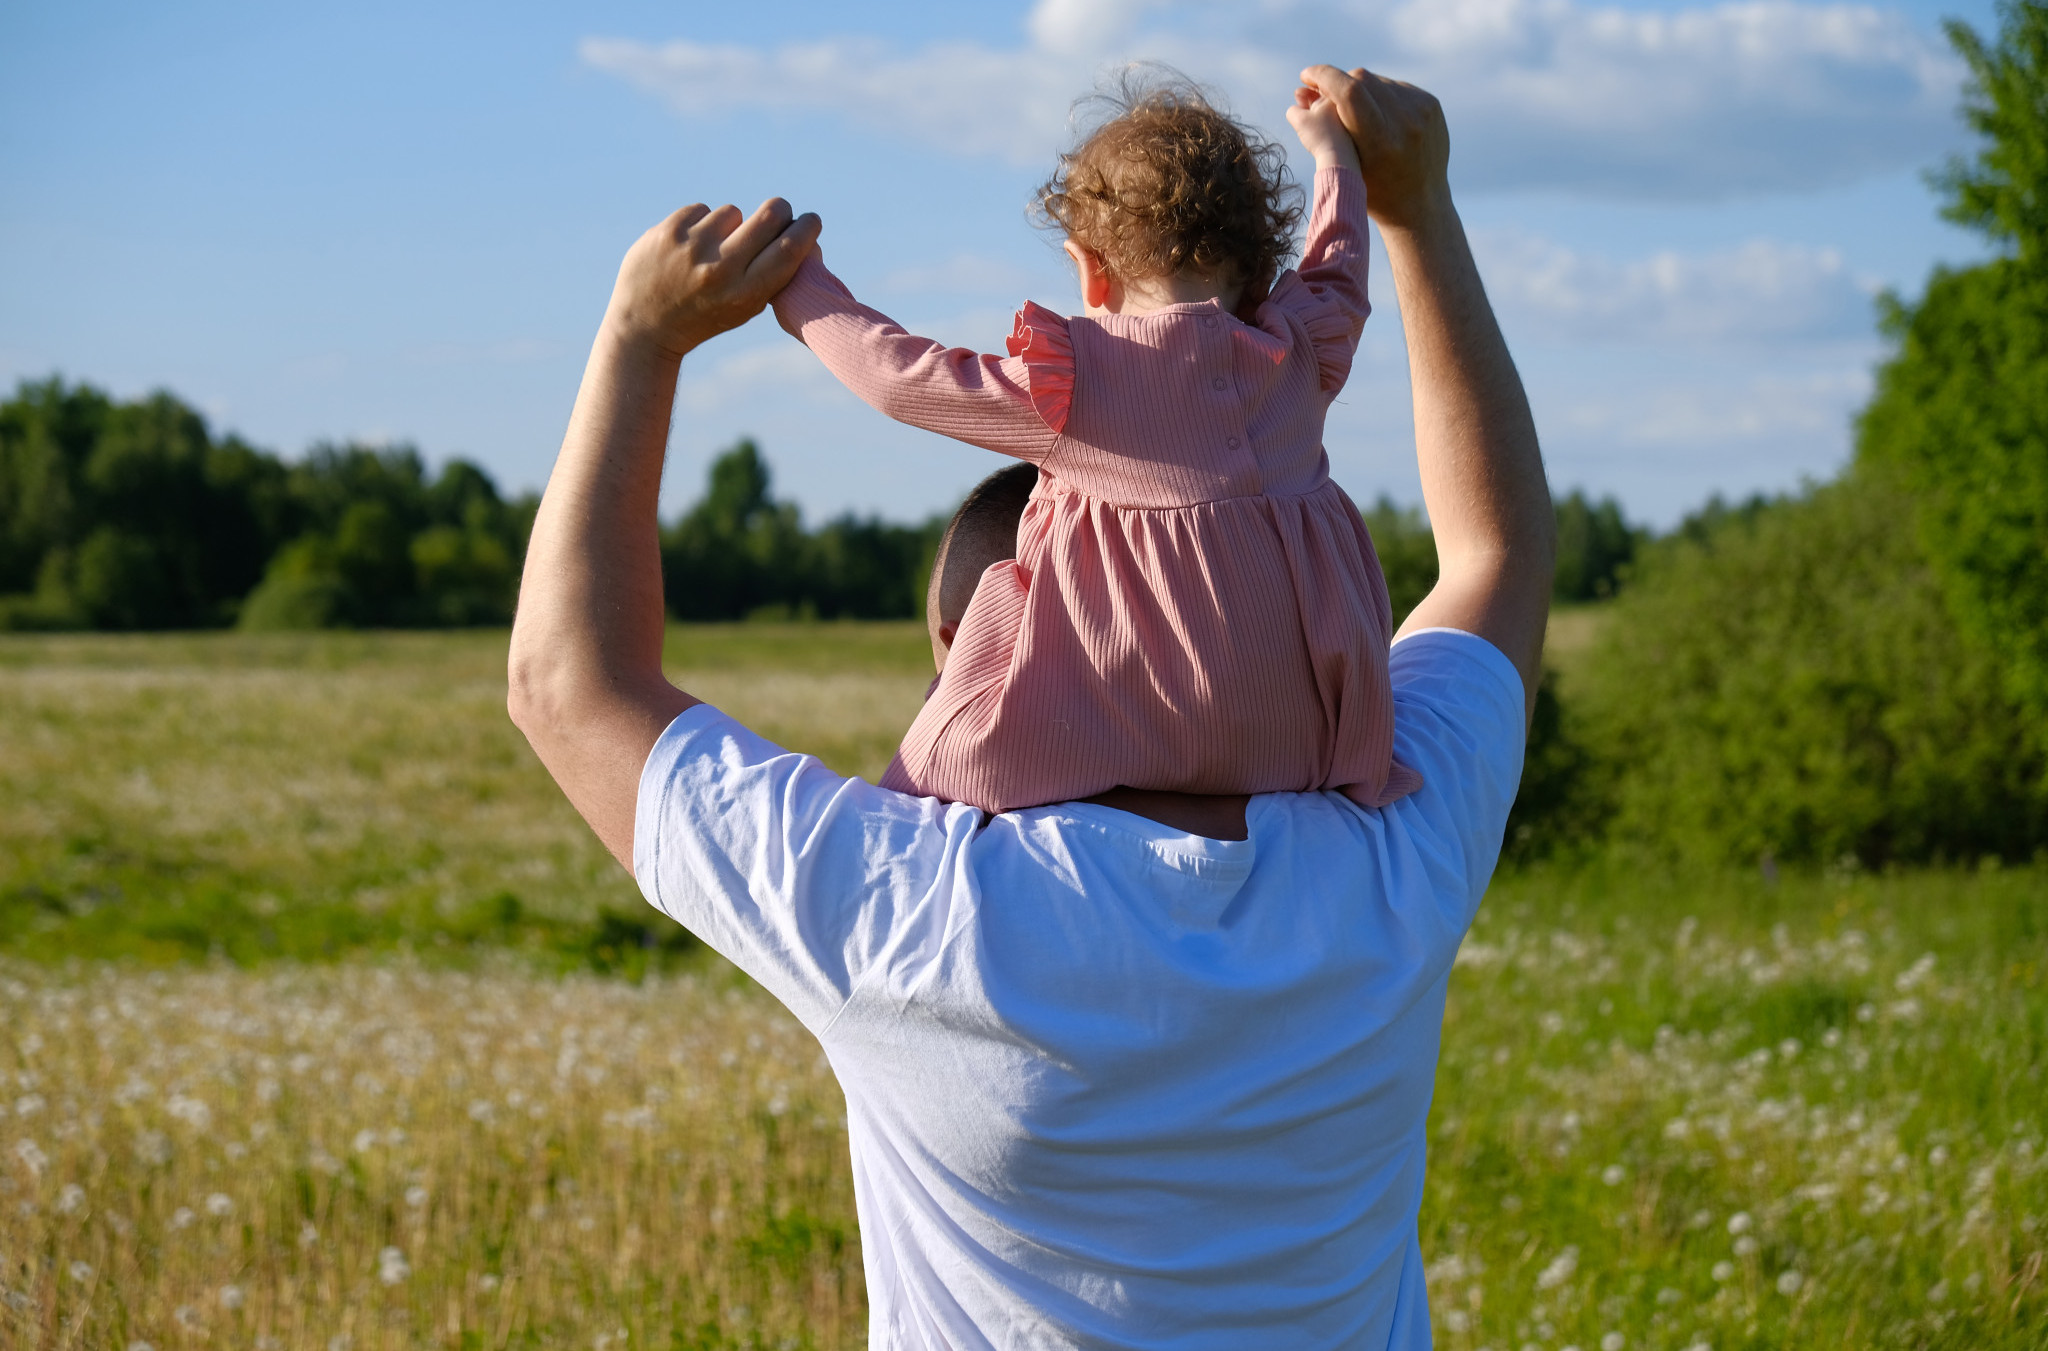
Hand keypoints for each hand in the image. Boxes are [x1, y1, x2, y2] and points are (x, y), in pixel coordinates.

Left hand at [603, 198, 820, 358]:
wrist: (644, 326)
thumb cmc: (706, 315)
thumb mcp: (745, 308)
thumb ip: (772, 276)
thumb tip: (801, 234)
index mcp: (745, 294)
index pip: (790, 249)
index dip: (807, 228)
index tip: (811, 221)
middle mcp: (720, 269)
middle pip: (770, 215)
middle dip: (780, 210)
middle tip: (778, 213)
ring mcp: (692, 247)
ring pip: (733, 212)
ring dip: (730, 225)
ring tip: (713, 248)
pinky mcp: (668, 231)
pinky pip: (702, 210)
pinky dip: (701, 224)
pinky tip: (688, 247)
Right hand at [1298, 65, 1449, 231]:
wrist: (1420, 205)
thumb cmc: (1373, 193)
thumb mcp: (1344, 167)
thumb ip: (1323, 130)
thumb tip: (1299, 94)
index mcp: (1381, 142)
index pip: (1349, 91)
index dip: (1323, 77)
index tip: (1306, 75)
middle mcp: (1406, 122)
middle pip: (1361, 79)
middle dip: (1336, 82)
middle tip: (1321, 94)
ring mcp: (1422, 111)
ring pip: (1377, 80)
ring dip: (1356, 87)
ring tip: (1347, 108)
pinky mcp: (1431, 104)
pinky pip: (1394, 86)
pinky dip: (1376, 93)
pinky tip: (1371, 111)